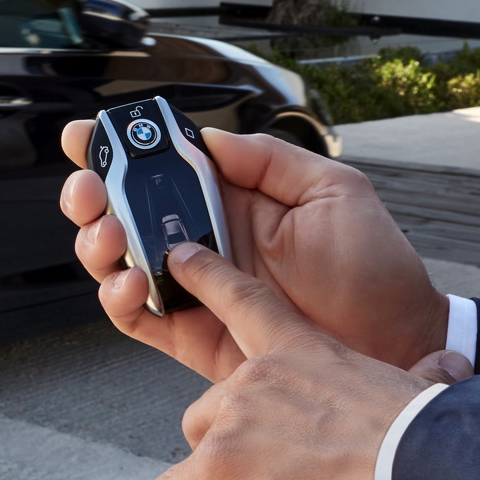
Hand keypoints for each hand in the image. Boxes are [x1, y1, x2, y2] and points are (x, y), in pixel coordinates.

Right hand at [59, 121, 446, 380]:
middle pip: (119, 212)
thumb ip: (269, 160)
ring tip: (113, 236)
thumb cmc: (374, 271)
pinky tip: (135, 282)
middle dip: (90, 195)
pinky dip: (119, 298)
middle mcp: (200, 241)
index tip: (85, 135)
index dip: (115, 149)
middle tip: (91, 189)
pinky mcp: (189, 335)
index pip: (157, 168)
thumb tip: (209, 139)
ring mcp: (191, 289)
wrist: (394, 344)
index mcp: (228, 199)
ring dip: (98, 244)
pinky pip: (134, 317)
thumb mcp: (333, 192)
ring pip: (115, 262)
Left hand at [148, 242, 471, 479]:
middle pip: (212, 411)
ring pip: (199, 456)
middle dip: (238, 453)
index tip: (178, 259)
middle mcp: (255, 376)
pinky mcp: (214, 468)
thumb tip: (451, 364)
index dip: (206, 278)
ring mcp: (230, 419)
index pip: (243, 301)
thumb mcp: (424, 392)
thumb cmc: (436, 447)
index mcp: (304, 350)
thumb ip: (419, 377)